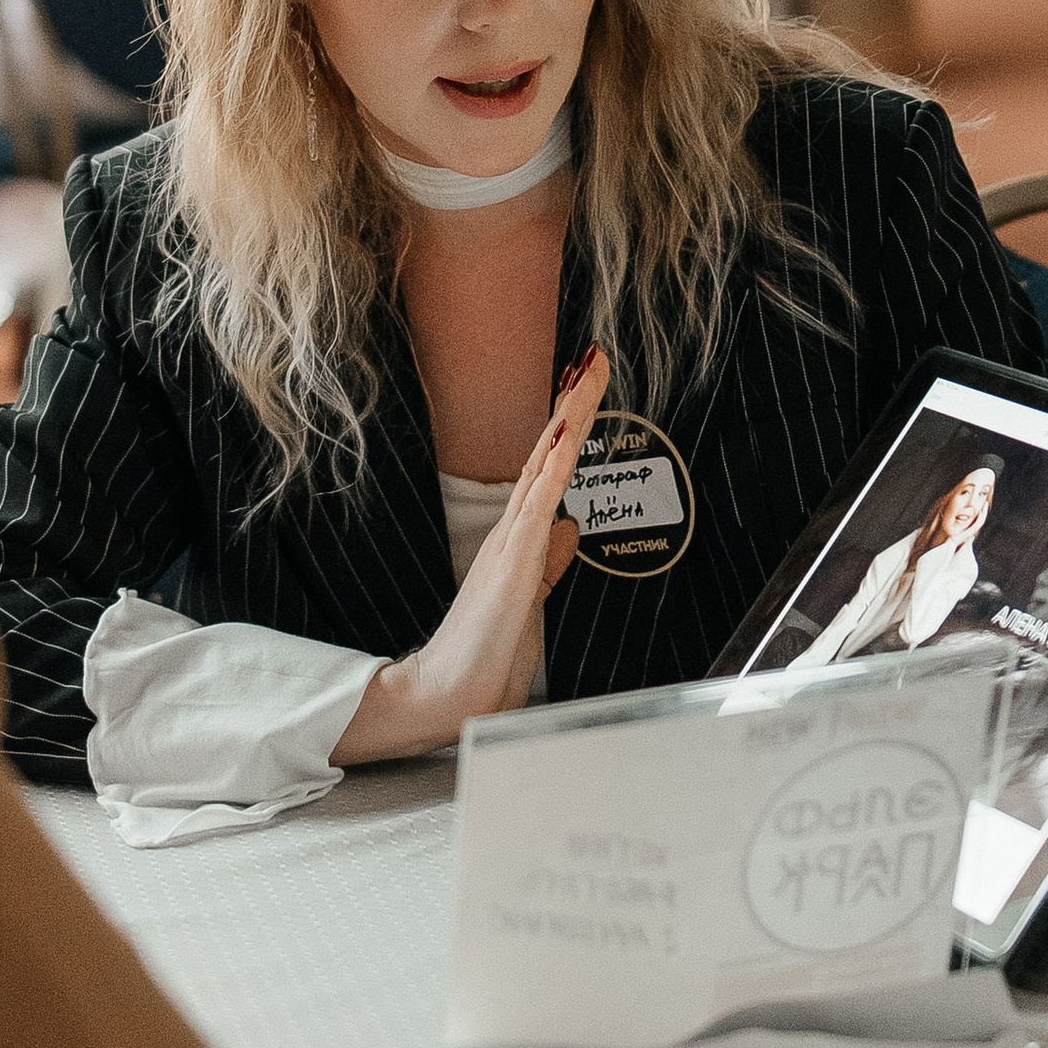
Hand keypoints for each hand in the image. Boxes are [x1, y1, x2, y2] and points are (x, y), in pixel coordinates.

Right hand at [332, 350, 611, 764]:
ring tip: (586, 372)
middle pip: (551, 450)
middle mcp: (514, 527)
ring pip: (547, 463)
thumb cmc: (490, 652)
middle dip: (574, 402)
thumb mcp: (531, 598)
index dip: (570, 422)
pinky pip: (538, 501)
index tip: (585, 382)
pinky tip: (568, 433)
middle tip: (593, 355)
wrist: (453, 692)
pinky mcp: (513, 560)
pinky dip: (554, 464)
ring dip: (568, 416)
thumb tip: (571, 527)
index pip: (551, 466)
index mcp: (520, 535)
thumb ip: (549, 562)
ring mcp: (512, 539)